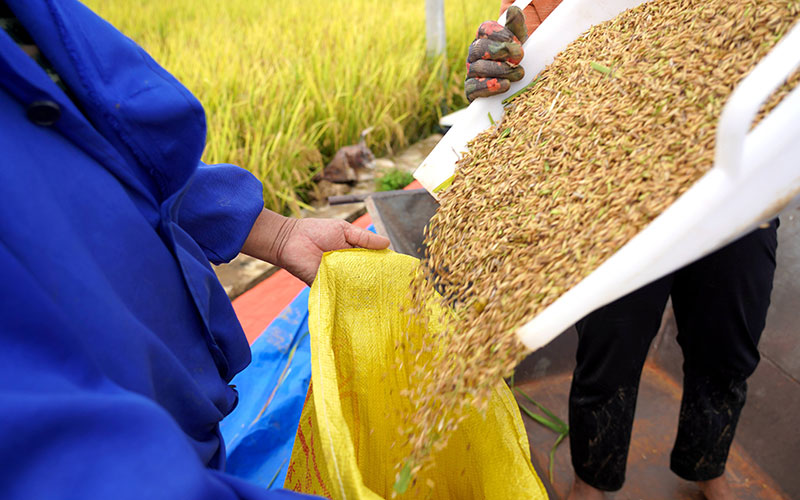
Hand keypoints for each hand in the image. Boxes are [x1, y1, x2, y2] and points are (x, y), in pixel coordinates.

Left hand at [242, 210, 389, 285]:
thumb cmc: (316, 231)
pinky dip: (349, 296)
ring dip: (367, 290)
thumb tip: (388, 243)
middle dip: (379, 281)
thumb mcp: (344, 230)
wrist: (290, 240)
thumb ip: (364, 238)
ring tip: (383, 296)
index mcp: (355, 254)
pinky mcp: (327, 288)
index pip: (374, 262)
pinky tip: (362, 299)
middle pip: (368, 277)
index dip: (386, 266)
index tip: (399, 271)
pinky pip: (340, 294)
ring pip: (356, 287)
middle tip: (395, 288)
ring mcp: (338, 280)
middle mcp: (348, 269)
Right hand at [464, 6, 527, 101]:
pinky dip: (489, 86)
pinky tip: (505, 85)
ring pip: (477, 68)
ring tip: (518, 73)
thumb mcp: (519, 42)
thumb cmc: (516, 60)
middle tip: (519, 57)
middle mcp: (475, 54)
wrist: (517, 86)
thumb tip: (513, 10)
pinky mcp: (471, 91)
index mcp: (485, 38)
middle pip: (479, 48)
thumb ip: (516, 26)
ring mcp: (471, 72)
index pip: (485, 29)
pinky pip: (473, 88)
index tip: (517, 42)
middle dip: (500, 51)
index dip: (501, 35)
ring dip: (500, 70)